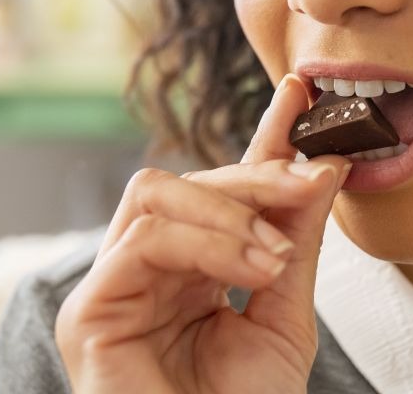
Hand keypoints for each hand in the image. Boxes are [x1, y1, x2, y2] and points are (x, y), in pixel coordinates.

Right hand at [54, 74, 350, 393]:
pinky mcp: (90, 313)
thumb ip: (295, 243)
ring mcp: (114, 288)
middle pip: (189, 180)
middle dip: (255, 172)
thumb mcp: (285, 317)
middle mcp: (147, 269)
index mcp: (193, 269)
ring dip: (227, 208)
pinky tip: (249, 268)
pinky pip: (143, 238)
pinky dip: (204, 240)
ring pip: (155, 191)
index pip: (225, 189)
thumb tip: (322, 166)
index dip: (261, 139)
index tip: (303, 95)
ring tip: (272, 257)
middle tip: (311, 178)